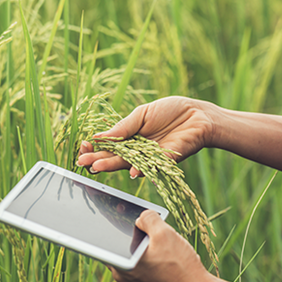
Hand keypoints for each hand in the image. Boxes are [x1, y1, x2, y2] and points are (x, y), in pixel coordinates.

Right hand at [76, 96, 216, 177]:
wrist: (198, 115)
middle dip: (97, 159)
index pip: (108, 145)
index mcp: (130, 137)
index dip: (95, 147)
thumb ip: (123, 127)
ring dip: (113, 166)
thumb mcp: (142, 114)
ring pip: (128, 164)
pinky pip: (152, 167)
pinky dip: (142, 169)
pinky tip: (132, 171)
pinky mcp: (166, 162)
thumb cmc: (171, 111)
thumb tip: (98, 136)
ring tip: (97, 166)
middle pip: (114, 157)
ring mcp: (151, 158)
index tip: (84, 146)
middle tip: (82, 162)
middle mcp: (138, 150)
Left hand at [109, 210, 214, 281]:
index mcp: (120, 263)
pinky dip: (152, 257)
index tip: (119, 213)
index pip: (107, 238)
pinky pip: (144, 265)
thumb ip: (148, 218)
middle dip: (135, 233)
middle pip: (123, 245)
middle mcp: (122, 275)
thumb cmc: (179, 265)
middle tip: (150, 225)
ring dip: (146, 245)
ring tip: (164, 242)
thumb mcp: (164, 233)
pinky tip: (167, 254)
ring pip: (135, 254)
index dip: (114, 223)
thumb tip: (140, 216)